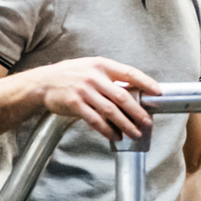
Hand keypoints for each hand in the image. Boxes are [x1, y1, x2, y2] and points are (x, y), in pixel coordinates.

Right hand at [32, 57, 160, 140]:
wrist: (42, 83)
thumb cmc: (69, 75)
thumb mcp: (89, 68)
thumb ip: (108, 78)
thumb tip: (131, 92)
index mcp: (100, 65)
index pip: (129, 72)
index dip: (146, 82)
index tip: (157, 92)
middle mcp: (94, 77)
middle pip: (122, 96)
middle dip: (138, 112)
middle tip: (147, 122)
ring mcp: (84, 91)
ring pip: (111, 111)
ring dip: (126, 124)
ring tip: (134, 133)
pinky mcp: (75, 105)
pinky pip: (96, 120)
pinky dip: (107, 130)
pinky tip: (114, 136)